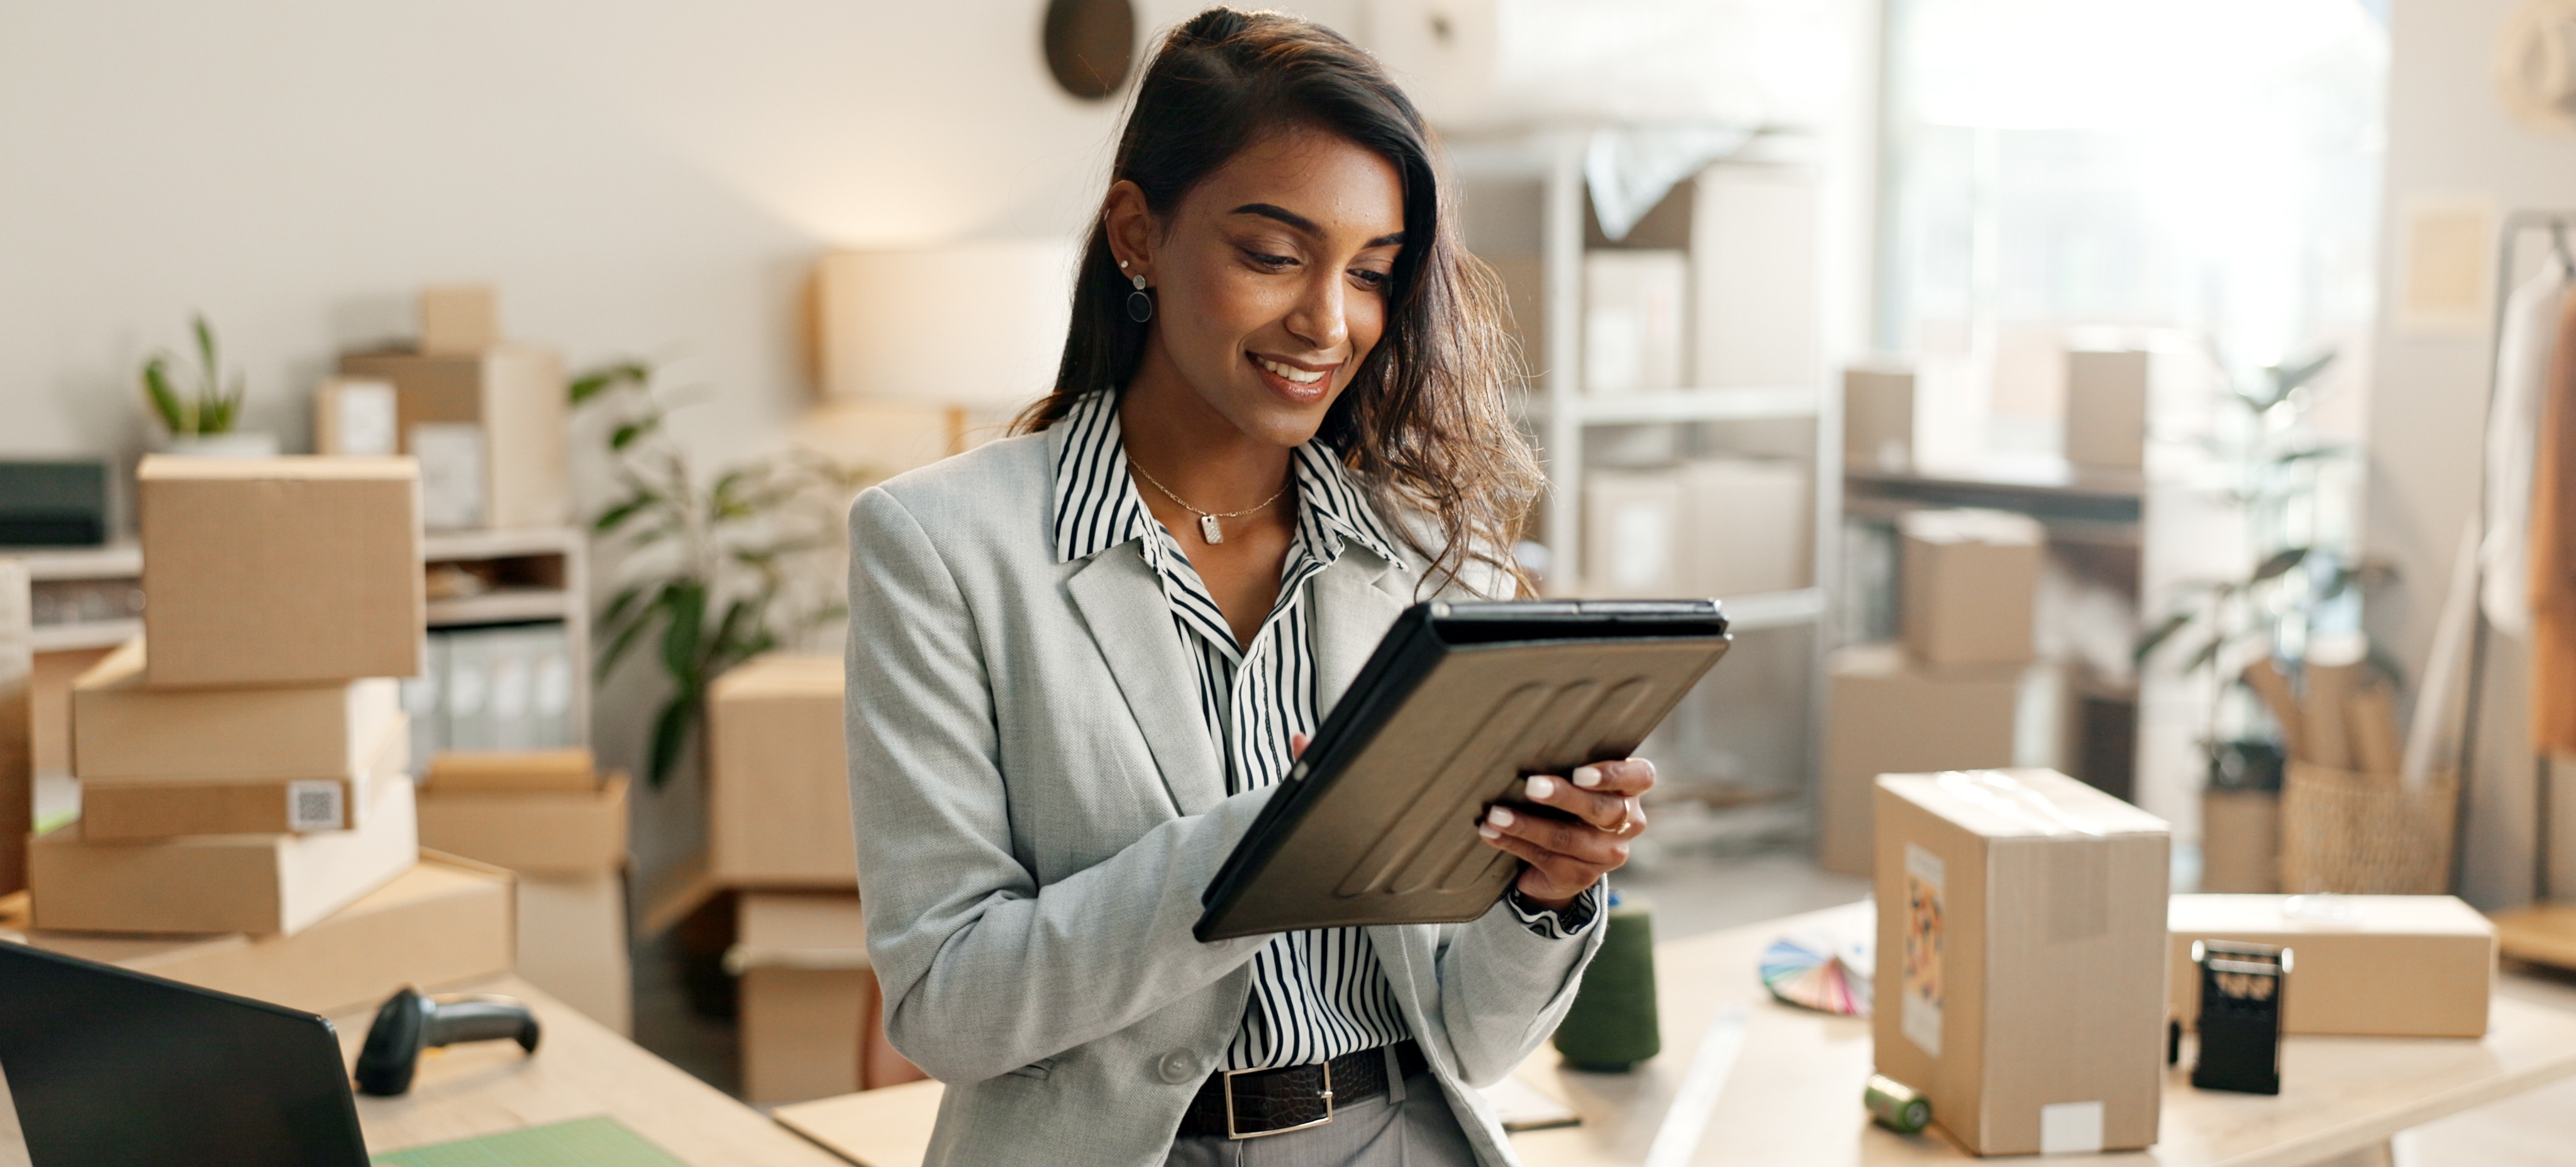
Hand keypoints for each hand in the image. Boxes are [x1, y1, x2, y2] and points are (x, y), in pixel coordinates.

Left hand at [1477, 759, 1654, 910]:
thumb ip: (1566, 764)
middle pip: (1601, 809)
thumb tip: (1524, 742)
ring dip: (1526, 825)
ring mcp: (1607, 854)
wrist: (1561, 858)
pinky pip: (1546, 858)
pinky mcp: (1581, 876)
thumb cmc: (1566, 802)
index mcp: (1631, 791)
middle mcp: (1628, 823)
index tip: (1579, 773)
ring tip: (1496, 814)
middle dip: (1562, 797)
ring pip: (1567, 838)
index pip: (1641, 778)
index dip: (1613, 775)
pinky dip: (1513, 843)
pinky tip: (1491, 833)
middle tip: (1530, 786)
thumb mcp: (1573, 782)